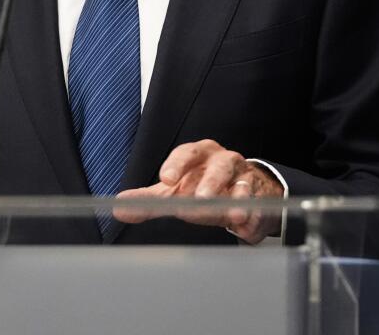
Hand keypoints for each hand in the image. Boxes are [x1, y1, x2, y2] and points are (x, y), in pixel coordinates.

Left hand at [114, 139, 282, 243]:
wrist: (236, 189)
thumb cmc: (199, 184)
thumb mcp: (174, 190)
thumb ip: (147, 200)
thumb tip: (119, 207)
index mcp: (199, 154)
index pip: (187, 153)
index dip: (177, 165)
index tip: (166, 179)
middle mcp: (224, 160)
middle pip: (218, 167)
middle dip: (210, 183)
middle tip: (201, 199)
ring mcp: (244, 177)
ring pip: (242, 185)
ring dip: (236, 199)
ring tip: (232, 215)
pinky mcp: (260, 197)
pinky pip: (258, 206)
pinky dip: (252, 216)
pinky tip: (245, 225)